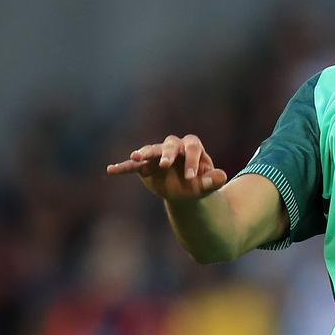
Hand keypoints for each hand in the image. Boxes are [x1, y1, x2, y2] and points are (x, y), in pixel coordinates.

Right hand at [106, 134, 227, 200]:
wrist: (185, 190)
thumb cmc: (199, 184)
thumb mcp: (208, 185)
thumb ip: (213, 181)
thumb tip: (223, 177)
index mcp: (193, 148)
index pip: (193, 148)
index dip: (193, 161)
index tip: (192, 178)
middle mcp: (175, 147)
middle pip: (171, 144)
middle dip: (168, 154)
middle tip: (165, 165)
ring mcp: (158, 154)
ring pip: (151, 150)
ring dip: (144, 153)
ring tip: (135, 157)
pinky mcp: (146, 165)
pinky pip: (133, 165)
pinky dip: (124, 167)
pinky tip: (111, 170)